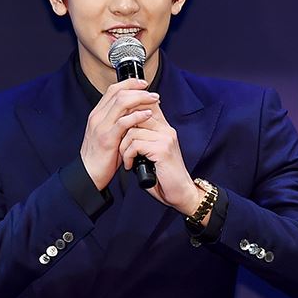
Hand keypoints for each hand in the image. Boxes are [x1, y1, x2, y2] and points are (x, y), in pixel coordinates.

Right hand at [80, 78, 159, 190]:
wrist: (89, 173)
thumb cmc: (102, 156)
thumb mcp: (109, 134)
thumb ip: (119, 122)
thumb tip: (136, 112)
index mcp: (97, 114)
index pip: (113, 90)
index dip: (129, 83)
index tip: (144, 84)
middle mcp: (98, 117)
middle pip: (118, 93)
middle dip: (138, 89)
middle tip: (153, 93)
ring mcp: (101, 127)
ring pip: (121, 103)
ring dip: (141, 99)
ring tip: (154, 100)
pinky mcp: (107, 138)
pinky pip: (124, 122)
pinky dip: (138, 116)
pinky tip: (148, 115)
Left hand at [118, 99, 202, 214]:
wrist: (179, 192)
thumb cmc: (163, 175)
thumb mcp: (150, 152)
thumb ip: (141, 138)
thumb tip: (122, 127)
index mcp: (164, 127)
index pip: (145, 105)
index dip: (128, 111)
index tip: (118, 126)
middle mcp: (166, 129)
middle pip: (136, 114)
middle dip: (121, 130)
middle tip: (119, 146)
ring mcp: (165, 138)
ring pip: (132, 131)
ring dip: (123, 147)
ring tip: (126, 159)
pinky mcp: (162, 149)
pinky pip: (135, 145)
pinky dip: (128, 156)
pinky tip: (130, 165)